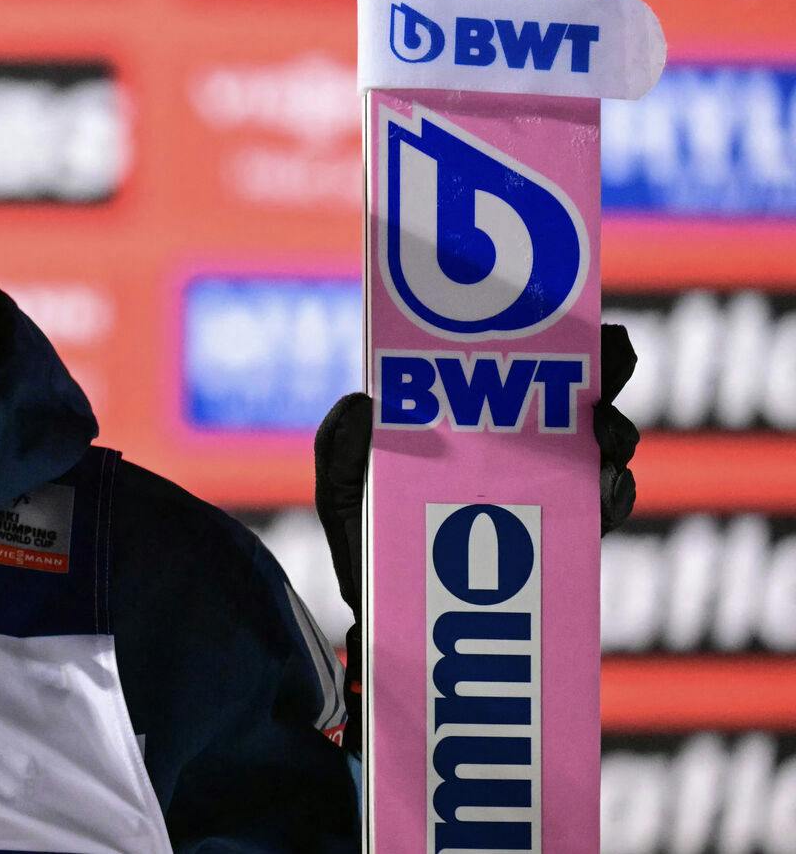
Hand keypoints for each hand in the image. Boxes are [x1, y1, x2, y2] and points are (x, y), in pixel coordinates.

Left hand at [311, 323, 640, 754]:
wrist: (390, 627)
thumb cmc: (369, 549)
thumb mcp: (343, 492)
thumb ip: (342, 448)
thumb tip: (365, 402)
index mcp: (472, 430)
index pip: (518, 375)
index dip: (558, 346)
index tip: (580, 330)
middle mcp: (519, 456)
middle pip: (579, 401)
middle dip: (605, 377)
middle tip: (605, 370)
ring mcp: (548, 497)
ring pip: (603, 452)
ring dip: (613, 435)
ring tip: (603, 438)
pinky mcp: (565, 544)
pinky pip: (603, 512)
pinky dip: (611, 495)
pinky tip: (602, 488)